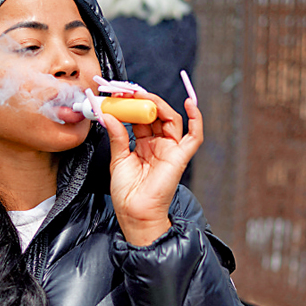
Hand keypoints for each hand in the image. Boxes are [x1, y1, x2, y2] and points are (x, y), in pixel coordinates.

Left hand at [97, 92, 202, 245]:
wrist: (134, 213)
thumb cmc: (127, 193)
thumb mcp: (118, 159)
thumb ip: (117, 136)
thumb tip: (109, 115)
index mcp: (144, 145)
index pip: (141, 118)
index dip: (132, 105)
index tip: (119, 95)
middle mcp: (159, 144)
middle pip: (156, 115)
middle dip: (143, 101)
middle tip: (128, 92)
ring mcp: (171, 149)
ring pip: (171, 119)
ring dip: (157, 105)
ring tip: (142, 97)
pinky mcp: (180, 157)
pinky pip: (194, 137)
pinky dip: (196, 119)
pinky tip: (189, 104)